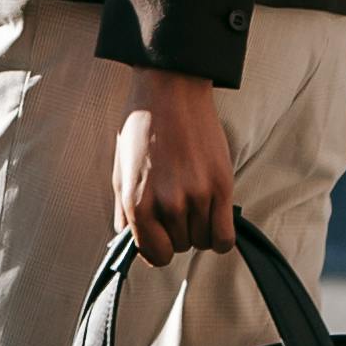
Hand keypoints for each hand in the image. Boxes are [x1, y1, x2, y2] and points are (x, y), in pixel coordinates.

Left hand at [112, 70, 234, 264]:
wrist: (170, 90)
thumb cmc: (142, 129)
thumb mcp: (120, 172)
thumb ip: (124, 214)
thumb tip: (129, 243)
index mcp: (137, 202)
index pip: (155, 255)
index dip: (158, 248)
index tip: (162, 235)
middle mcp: (168, 204)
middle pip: (180, 247)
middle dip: (177, 232)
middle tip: (176, 204)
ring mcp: (197, 196)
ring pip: (202, 242)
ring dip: (198, 228)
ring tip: (192, 201)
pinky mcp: (222, 186)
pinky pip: (225, 238)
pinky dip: (220, 235)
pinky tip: (213, 216)